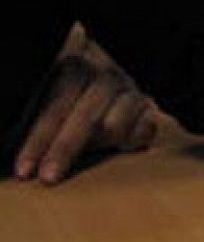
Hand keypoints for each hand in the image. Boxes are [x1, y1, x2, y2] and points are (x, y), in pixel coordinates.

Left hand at [13, 41, 157, 184]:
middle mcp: (104, 73)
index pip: (57, 99)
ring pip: (115, 124)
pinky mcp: (147, 109)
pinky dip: (130, 142)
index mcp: (72, 63)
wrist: (96, 88)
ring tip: (83, 158)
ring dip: (97, 146)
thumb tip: (18, 130)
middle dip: (64, 148)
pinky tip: (118, 149)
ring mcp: (129, 90)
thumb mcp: (35, 98)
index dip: (40, 136)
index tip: (23, 170)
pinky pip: (144, 130)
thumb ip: (25, 108)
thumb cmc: (53, 103)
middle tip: (47, 178)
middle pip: (87, 113)